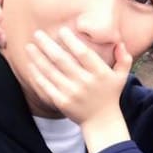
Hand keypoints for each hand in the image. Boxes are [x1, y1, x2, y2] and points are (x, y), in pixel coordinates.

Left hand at [26, 28, 132, 152]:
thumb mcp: (121, 77)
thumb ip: (124, 58)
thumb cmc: (110, 94)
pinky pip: (46, 86)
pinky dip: (36, 74)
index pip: (83, 53)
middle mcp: (86, 83)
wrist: (101, 121)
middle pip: (62, 60)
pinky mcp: (62, 102)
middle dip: (47, 45)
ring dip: (37, 58)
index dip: (71, 41)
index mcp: (100, 73)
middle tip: (37, 33)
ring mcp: (72, 93)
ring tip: (29, 46)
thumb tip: (119, 42)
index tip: (61, 30)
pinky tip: (30, 64)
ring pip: (50, 72)